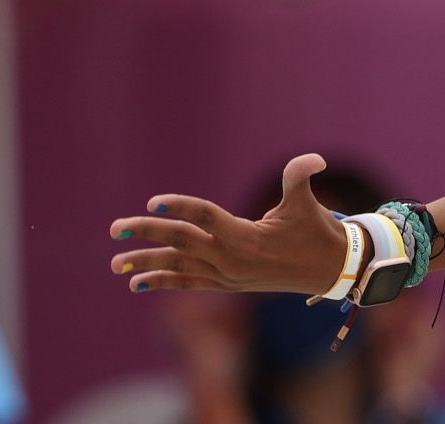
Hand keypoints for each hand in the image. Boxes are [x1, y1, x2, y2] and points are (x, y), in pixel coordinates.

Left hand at [109, 153, 350, 295]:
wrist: (329, 271)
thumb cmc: (317, 231)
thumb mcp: (307, 203)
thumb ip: (300, 176)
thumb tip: (314, 159)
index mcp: (246, 238)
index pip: (206, 218)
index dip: (180, 207)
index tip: (153, 202)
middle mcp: (231, 260)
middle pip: (181, 244)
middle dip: (147, 235)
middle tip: (116, 228)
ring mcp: (226, 276)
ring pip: (179, 267)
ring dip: (146, 264)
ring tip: (116, 263)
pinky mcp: (226, 284)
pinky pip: (188, 283)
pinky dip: (163, 281)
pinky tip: (137, 283)